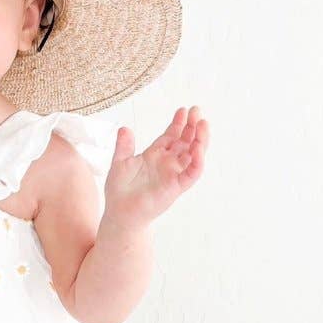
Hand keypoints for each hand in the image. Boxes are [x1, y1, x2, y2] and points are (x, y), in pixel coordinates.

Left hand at [103, 106, 208, 230]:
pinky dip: (197, 161)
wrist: (119, 212)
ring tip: (203, 124)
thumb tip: (124, 128)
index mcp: (155, 155)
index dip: (178, 123)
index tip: (184, 110)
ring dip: (200, 140)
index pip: (171, 136)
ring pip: (193, 155)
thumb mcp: (120, 163)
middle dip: (192, 126)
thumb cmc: (119, 190)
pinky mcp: (176, 187)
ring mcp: (173, 174)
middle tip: (197, 111)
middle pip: (185, 141)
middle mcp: (167, 163)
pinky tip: (198, 148)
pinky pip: (191, 173)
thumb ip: (124, 146)